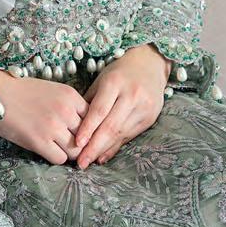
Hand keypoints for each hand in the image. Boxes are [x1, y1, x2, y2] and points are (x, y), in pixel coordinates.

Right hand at [0, 68, 88, 164]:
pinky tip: (47, 151)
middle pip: (87, 137)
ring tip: (59, 149)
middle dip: (81, 144)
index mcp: (71, 95)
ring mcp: (52, 126)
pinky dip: (56, 157)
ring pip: (76, 151)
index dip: (88, 130)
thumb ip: (68, 106)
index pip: (93, 120)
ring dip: (68, 153)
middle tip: (73, 147)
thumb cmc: (19, 90)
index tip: (81, 135)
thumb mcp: (51, 90)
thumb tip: (81, 127)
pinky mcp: (38, 140)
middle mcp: (65, 110)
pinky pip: (59, 158)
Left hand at [72, 44, 169, 168]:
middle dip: (94, 147)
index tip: (77, 144)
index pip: (100, 110)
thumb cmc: (119, 73)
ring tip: (88, 161)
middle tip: (80, 162)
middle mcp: (132, 95)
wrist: (150, 64)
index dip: (88, 128)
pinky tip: (103, 156)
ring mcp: (144, 107)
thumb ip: (90, 102)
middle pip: (111, 126)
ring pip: (121, 134)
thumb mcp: (101, 80)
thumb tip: (74, 128)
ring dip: (103, 150)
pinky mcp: (151, 117)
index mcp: (115, 83)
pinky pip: (130, 136)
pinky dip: (115, 147)